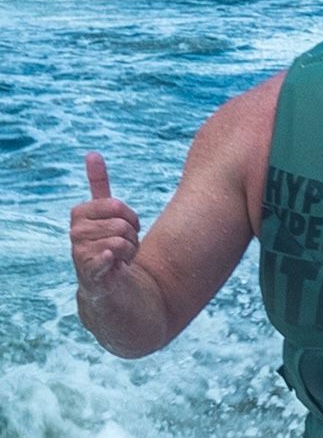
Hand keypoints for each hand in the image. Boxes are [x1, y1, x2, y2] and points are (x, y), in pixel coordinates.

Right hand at [70, 152, 140, 296]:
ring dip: (130, 254)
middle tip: (125, 249)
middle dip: (132, 239)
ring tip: (121, 260)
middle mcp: (76, 231)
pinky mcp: (88, 271)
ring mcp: (80, 251)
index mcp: (79, 213)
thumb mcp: (104, 213)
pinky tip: (113, 261)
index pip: (117, 206)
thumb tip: (92, 153)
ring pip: (122, 242)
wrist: (106, 284)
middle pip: (122, 225)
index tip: (128, 229)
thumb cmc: (107, 243)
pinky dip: (114, 259)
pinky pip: (108, 255)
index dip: (132, 219)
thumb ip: (98, 184)